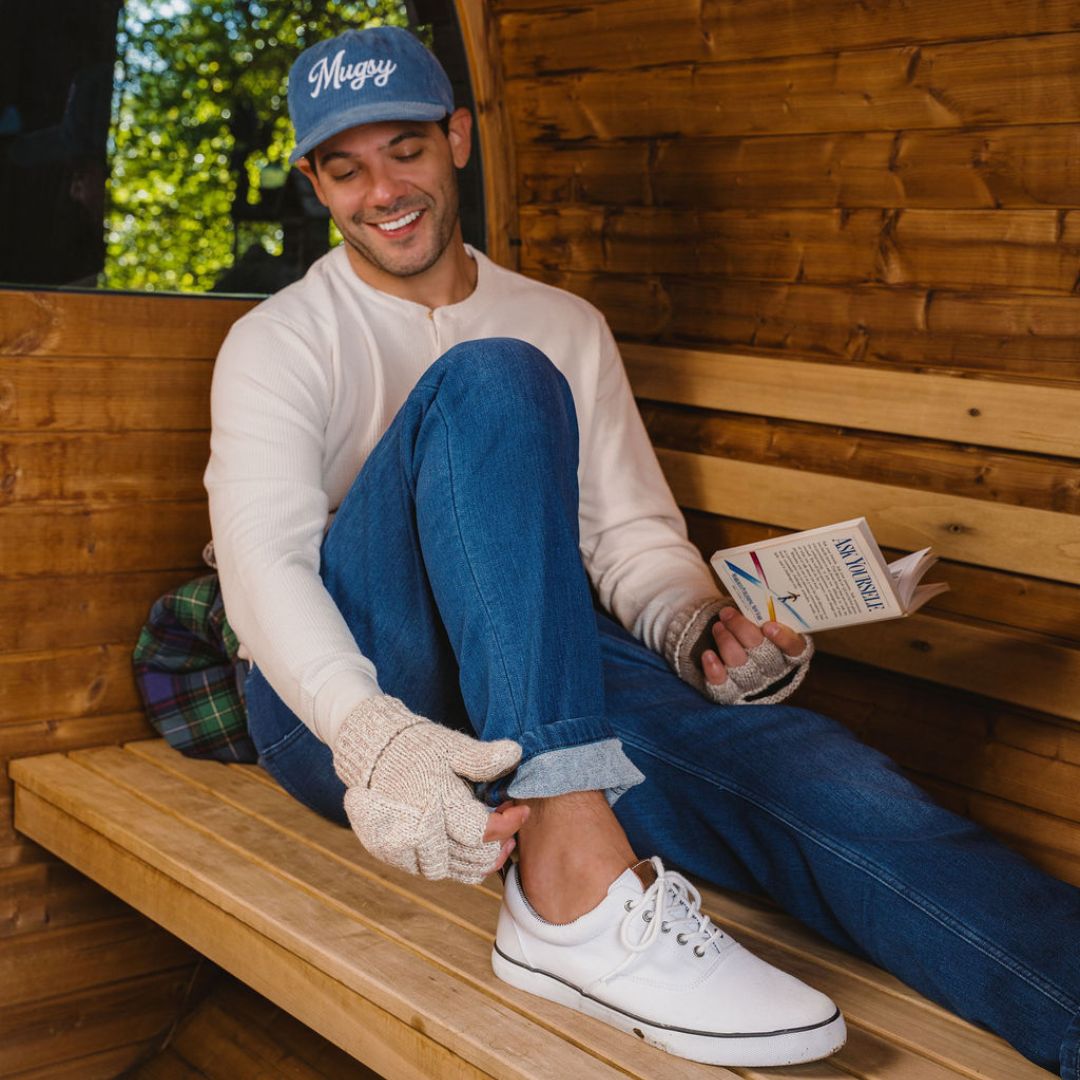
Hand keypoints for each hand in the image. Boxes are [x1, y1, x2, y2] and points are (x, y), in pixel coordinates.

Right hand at [333, 695, 525, 883]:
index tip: (521, 810)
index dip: (509, 824)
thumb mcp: (452, 747)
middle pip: (472, 858)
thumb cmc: (418, 747)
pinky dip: (455, 862)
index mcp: (435, 803)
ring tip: (489, 836)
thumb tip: (515, 753)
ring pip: (456, 872)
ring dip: (478, 858)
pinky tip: (462, 841)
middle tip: (507, 822)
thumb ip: (482, 757)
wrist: (374, 753)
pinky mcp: (394, 857)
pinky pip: (435, 872)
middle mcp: (417, 833)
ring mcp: (403, 850)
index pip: (482, 832)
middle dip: (498, 842)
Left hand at [700, 607, 812, 704]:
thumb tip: (755, 593)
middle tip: (727, 613)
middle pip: (763, 654)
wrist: (730, 643)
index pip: (795, 649)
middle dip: (742, 630)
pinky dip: (714, 669)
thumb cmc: (752, 626)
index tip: (769, 625)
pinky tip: (708, 655)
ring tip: (717, 626)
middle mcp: (774, 671)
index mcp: (790, 653)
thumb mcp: (763, 617)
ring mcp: (752, 684)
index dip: (784, 639)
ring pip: (741, 665)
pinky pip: (722, 685)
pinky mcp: (730, 692)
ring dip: (726, 642)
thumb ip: (764, 611)